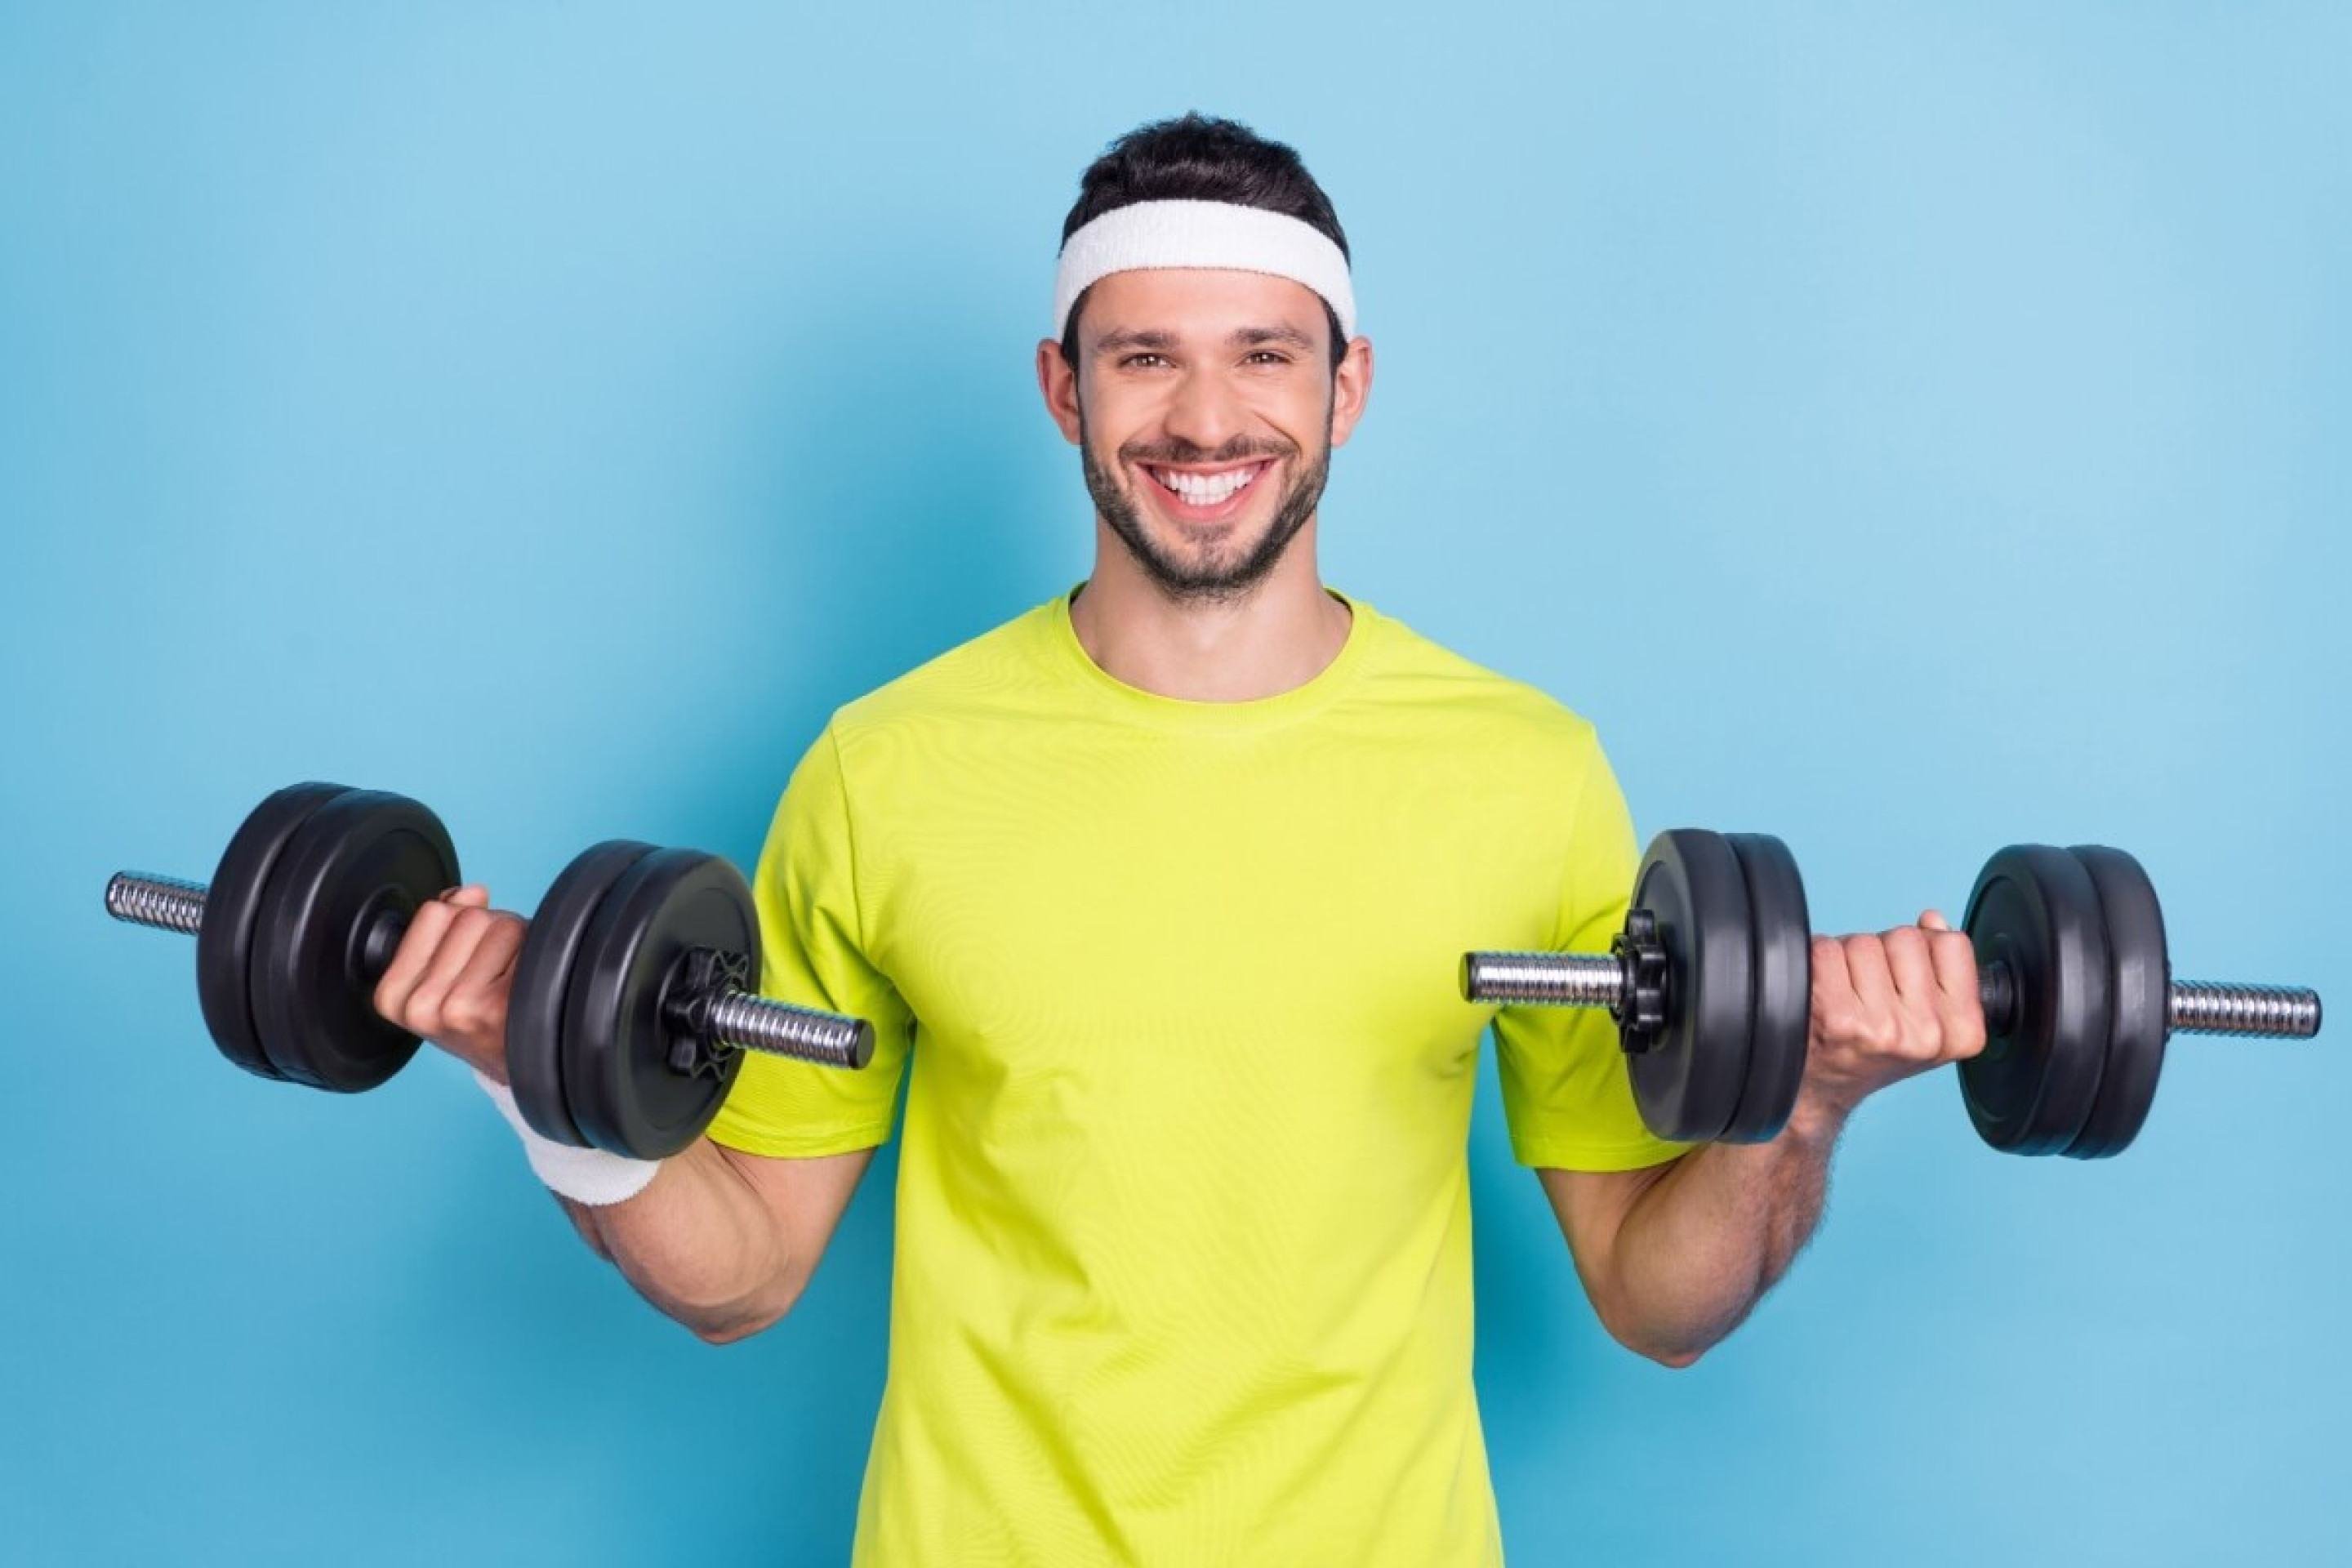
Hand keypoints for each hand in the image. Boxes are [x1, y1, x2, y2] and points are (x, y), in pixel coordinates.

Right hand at [371, 884, 527, 1084]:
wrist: (520, 1067)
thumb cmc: (481, 1019)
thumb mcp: (441, 974)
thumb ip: (445, 924)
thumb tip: (470, 892)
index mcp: (392, 996)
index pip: (434, 912)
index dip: (459, 924)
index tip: (465, 961)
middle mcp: (419, 1005)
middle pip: (468, 916)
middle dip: (489, 932)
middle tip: (494, 972)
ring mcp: (457, 1008)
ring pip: (497, 924)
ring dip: (514, 942)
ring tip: (509, 978)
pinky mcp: (496, 1006)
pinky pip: (522, 942)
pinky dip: (532, 953)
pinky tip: (524, 985)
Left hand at [1800, 911, 1987, 1124]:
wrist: (1822, 1089)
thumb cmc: (1873, 1048)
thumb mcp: (1927, 1017)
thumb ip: (1941, 966)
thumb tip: (1932, 921)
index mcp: (1964, 1031)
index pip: (1952, 943)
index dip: (1924, 952)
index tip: (1907, 983)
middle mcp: (1928, 1033)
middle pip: (1906, 938)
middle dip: (1884, 953)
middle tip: (1869, 992)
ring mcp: (1882, 1027)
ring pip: (1864, 942)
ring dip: (1849, 958)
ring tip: (1846, 995)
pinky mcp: (1838, 1018)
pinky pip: (1828, 951)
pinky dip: (1818, 962)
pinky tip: (1823, 995)